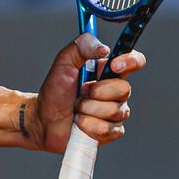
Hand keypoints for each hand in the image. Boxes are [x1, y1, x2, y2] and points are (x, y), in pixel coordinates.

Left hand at [29, 33, 145, 152]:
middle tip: (81, 91)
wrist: (44, 119)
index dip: (130, 61)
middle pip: (124, 89)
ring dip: (89, 109)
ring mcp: (115, 112)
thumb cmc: (55, 90)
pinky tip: (80, 122)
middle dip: (97, 91)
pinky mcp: (111, 132)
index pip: (134, 61)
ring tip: (77, 107)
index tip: (114, 65)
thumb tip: (104, 48)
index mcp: (108, 71)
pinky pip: (109, 129)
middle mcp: (116, 90)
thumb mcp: (63, 62)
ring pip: (115, 111)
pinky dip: (89, 125)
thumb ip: (81, 47)